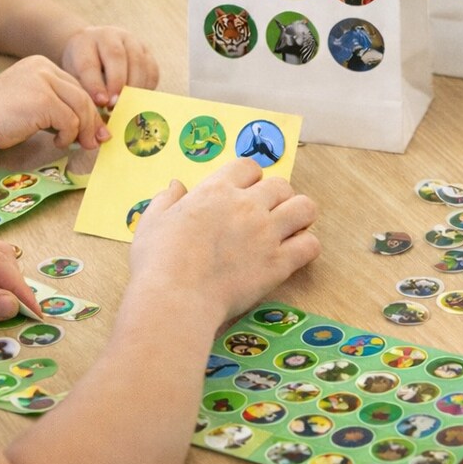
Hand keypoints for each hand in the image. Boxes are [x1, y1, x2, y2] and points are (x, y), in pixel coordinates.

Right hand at [0, 55, 109, 149]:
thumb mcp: (30, 102)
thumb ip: (56, 106)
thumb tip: (88, 127)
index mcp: (41, 65)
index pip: (75, 86)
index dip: (87, 109)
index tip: (94, 129)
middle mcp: (44, 68)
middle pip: (82, 95)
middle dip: (92, 121)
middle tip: (96, 141)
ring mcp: (44, 81)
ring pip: (81, 107)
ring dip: (82, 130)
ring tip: (76, 144)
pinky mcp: (43, 100)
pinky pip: (70, 120)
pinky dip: (68, 135)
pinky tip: (57, 142)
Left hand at [61, 25, 159, 107]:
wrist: (93, 46)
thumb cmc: (81, 66)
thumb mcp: (74, 76)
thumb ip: (85, 90)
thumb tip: (100, 111)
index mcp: (85, 42)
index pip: (89, 64)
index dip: (95, 85)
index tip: (101, 102)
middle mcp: (109, 36)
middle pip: (116, 57)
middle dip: (117, 84)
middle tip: (116, 105)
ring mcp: (130, 40)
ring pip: (138, 61)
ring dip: (134, 87)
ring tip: (128, 105)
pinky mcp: (146, 50)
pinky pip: (152, 69)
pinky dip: (148, 86)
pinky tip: (140, 99)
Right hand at [129, 159, 319, 323]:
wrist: (175, 297)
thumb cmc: (157, 261)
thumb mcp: (152, 221)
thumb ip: (167, 200)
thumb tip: (176, 185)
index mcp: (217, 190)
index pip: (249, 166)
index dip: (250, 178)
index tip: (245, 192)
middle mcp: (247, 205)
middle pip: (281, 185)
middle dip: (277, 196)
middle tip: (268, 214)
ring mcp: (266, 233)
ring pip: (304, 208)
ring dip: (299, 215)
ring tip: (290, 228)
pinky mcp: (279, 263)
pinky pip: (310, 245)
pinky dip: (306, 246)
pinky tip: (294, 254)